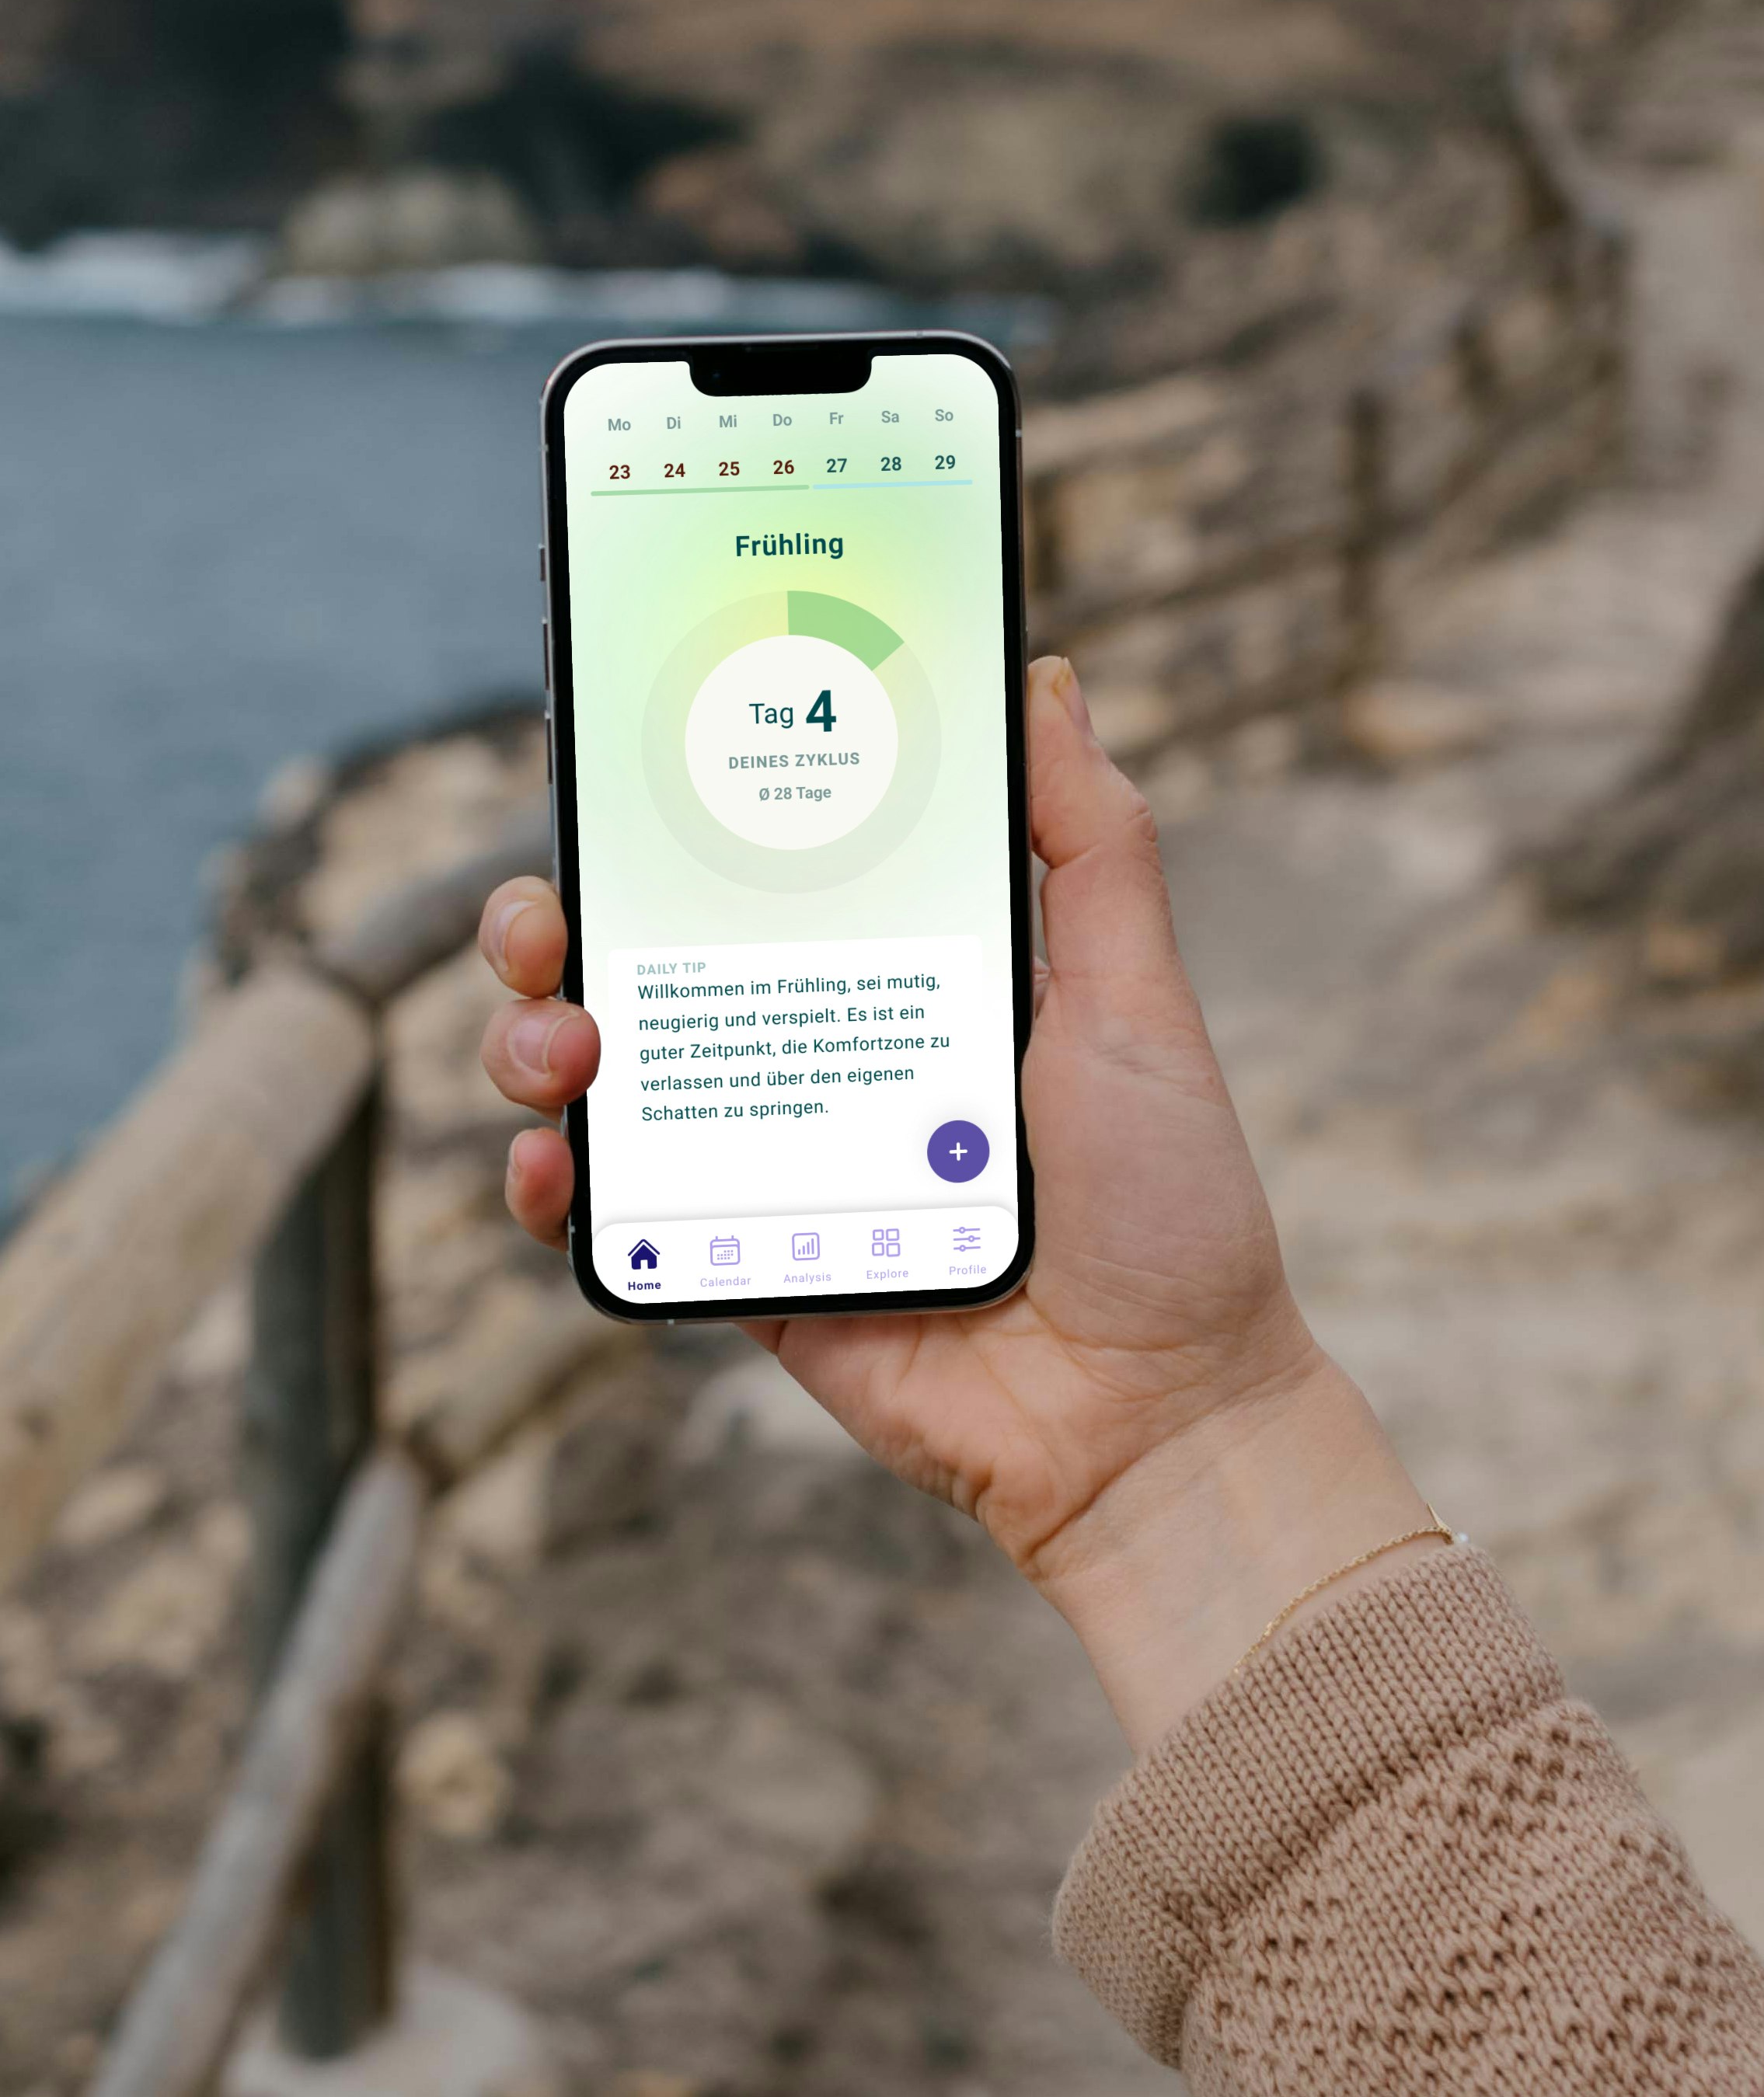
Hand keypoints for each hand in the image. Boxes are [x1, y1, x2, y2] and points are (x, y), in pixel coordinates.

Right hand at [480, 658, 1427, 1747]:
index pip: (755, 870)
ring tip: (560, 1047)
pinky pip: (614, 1217)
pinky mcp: (737, 1267)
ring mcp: (765, 1163)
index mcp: (896, 976)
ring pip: (604, 1078)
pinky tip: (552, 1164)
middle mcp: (815, 1056)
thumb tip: (1046, 679)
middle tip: (546, 919)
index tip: (611, 762)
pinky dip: (553, 1185)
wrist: (1157, 1417)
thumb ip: (1092, 845)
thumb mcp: (1137, 1002)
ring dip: (536, 1042)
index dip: (669, 816)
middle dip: (555, 924)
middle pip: (644, 961)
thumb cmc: (1169, 1207)